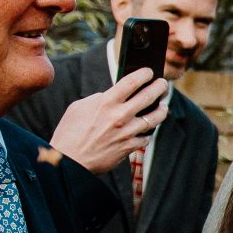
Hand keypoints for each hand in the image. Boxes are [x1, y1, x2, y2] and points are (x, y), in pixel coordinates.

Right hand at [50, 68, 169, 173]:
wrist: (69, 160)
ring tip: (163, 106)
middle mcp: (119, 116)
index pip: (131, 82)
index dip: (144, 74)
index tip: (149, 72)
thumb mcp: (79, 107)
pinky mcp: (129, 147)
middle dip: (160, 87)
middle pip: (148, 96)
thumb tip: (113, 96)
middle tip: (163, 84)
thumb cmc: (70, 132)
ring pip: (155, 118)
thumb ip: (99, 99)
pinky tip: (148, 129)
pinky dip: (147, 132)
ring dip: (162, 110)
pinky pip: (146, 137)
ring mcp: (127, 132)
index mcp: (106, 103)